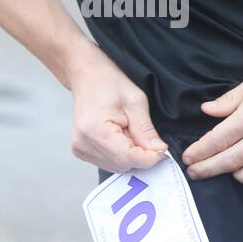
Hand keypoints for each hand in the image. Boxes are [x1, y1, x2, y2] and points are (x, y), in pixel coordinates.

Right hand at [69, 44, 167, 172]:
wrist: (86, 74)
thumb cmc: (108, 82)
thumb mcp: (135, 101)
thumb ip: (146, 130)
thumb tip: (158, 151)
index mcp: (95, 130)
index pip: (128, 158)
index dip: (149, 158)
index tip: (162, 151)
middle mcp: (83, 143)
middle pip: (122, 164)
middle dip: (139, 154)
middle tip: (142, 131)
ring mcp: (80, 148)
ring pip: (116, 166)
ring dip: (129, 153)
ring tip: (126, 129)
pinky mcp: (80, 150)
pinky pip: (108, 162)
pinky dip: (119, 153)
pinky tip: (117, 134)